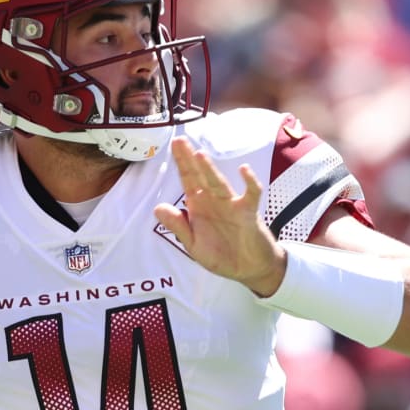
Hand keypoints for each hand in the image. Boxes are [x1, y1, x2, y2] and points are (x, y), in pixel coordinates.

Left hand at [154, 137, 286, 295]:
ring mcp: (232, 204)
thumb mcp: (194, 244)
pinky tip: (243, 170)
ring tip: (199, 155)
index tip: (173, 144)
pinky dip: (249, 182)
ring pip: (219, 183)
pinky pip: (251, 193)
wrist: (249, 268)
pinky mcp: (249, 212)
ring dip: (210, 170)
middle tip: (179, 140)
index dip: (181, 163)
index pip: (188, 180)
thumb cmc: (221, 255)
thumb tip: (158, 207)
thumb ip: (178, 226)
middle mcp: (214, 200)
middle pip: (200, 176)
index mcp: (198, 206)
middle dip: (189, 160)